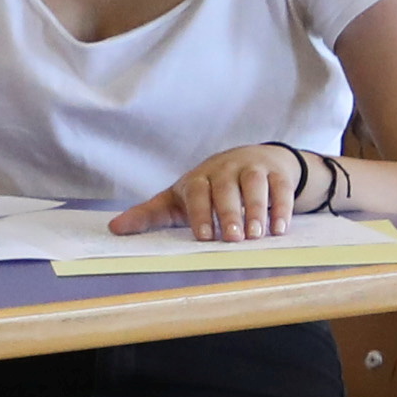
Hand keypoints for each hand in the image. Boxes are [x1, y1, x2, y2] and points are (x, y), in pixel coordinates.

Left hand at [112, 144, 310, 242]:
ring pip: (255, 185)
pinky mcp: (276, 171)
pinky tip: (280, 228)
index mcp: (197, 178)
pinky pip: (281, 187)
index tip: (205, 236)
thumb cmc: (209, 188)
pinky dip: (282, 207)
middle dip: (230, 213)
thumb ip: (149, 214)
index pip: (197, 192)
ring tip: (257, 236)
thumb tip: (114, 229)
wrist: (253, 159)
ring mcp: (252, 168)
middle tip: (233, 238)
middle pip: (226, 188)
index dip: (201, 213)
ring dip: (257, 210)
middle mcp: (224, 169)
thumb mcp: (178, 199)